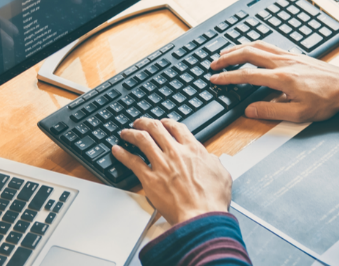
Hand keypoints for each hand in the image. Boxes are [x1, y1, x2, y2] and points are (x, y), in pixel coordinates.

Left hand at [113, 118, 231, 224]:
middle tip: (139, 123)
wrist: (201, 216)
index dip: (167, 122)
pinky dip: (122, 154)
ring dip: (131, 133)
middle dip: (145, 122)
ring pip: (142, 139)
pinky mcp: (150, 179)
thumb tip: (210, 158)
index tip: (163, 123)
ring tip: (125, 133)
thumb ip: (214, 162)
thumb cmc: (212, 200)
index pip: (177, 128)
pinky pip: (132, 161)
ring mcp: (161, 164)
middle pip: (156, 128)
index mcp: (193, 150)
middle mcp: (175, 153)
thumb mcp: (222, 174)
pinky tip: (116, 151)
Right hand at [209, 41, 338, 121]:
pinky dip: (253, 45)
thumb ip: (271, 111)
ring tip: (226, 53)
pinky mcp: (294, 55)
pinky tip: (250, 49)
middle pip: (247, 53)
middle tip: (213, 64)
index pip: (246, 75)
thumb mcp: (298, 114)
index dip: (227, 77)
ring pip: (257, 45)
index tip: (214, 79)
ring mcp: (289, 56)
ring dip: (238, 48)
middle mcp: (283, 63)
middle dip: (227, 57)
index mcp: (281, 78)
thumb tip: (250, 110)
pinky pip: (268, 45)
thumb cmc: (326, 101)